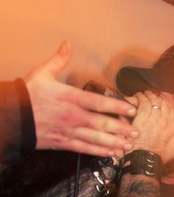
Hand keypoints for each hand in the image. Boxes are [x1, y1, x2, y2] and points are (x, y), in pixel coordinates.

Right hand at [24, 41, 137, 156]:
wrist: (13, 117)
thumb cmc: (28, 95)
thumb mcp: (42, 73)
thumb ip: (58, 60)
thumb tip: (67, 44)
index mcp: (70, 97)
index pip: (99, 102)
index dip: (117, 107)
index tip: (131, 109)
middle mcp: (72, 116)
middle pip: (102, 123)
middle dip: (121, 128)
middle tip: (136, 131)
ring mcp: (69, 131)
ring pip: (96, 138)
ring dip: (115, 142)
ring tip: (129, 144)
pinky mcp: (64, 143)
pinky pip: (85, 148)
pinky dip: (100, 151)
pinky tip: (112, 153)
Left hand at [131, 91, 173, 163]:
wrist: (146, 160)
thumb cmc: (158, 156)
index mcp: (173, 127)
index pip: (170, 110)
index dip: (165, 103)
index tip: (161, 101)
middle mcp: (165, 121)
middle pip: (163, 102)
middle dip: (157, 97)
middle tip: (152, 95)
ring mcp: (154, 118)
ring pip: (153, 100)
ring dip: (148, 95)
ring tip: (144, 94)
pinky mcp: (143, 117)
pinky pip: (143, 102)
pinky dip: (141, 97)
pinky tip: (138, 96)